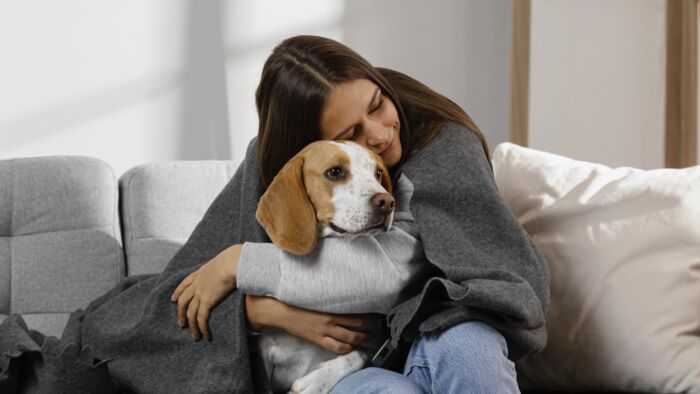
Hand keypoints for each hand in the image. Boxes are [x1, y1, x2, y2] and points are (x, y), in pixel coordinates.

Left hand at [171, 244, 241, 340]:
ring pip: (191, 313)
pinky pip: (201, 318)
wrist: (233, 262)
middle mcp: (197, 283)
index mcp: (200, 273)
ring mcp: (200, 292)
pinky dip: (202, 328)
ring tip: (194, 336)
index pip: (185, 283)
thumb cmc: (234, 260)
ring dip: (192, 326)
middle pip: (183, 301)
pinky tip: (205, 335)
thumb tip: (230, 268)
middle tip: (181, 323)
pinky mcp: (207, 301)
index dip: (178, 292)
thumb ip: (222, 267)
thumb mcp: (223, 261)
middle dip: (181, 313)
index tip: (173, 299)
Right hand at [245, 294, 384, 352]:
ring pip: (350, 338)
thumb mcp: (317, 293)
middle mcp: (331, 319)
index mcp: (332, 305)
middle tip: (378, 326)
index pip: (358, 310)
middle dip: (371, 327)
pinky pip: (335, 347)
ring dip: (362, 339)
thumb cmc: (299, 298)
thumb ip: (332, 293)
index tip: (379, 312)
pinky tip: (351, 347)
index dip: (371, 313)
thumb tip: (345, 287)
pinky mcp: (317, 339)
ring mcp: (324, 331)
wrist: (281, 310)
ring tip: (369, 338)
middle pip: (358, 325)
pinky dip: (346, 348)